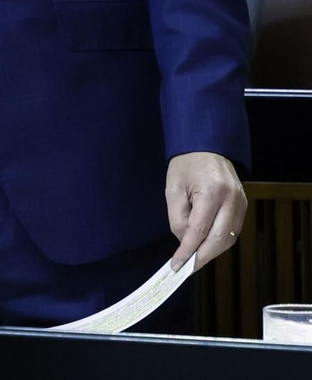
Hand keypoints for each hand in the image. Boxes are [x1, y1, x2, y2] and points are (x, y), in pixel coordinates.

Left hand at [166, 151, 245, 270]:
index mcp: (212, 191)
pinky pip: (232, 231)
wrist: (206, 147)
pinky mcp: (244, 207)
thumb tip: (184, 242)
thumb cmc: (185, 166)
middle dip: (202, 256)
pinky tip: (205, 247)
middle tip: (186, 268)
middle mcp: (232, 199)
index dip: (188, 250)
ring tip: (193, 260)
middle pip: (219, 238)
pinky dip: (219, 242)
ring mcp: (241, 203)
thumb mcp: (173, 188)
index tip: (177, 265)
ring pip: (229, 238)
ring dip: (211, 252)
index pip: (200, 229)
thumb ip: (178, 217)